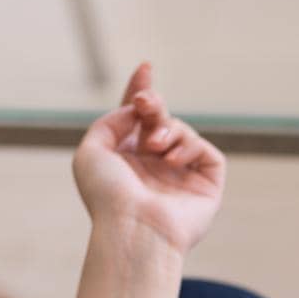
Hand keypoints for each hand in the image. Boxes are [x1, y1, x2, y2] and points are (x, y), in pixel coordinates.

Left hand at [73, 62, 226, 254]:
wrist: (133, 228)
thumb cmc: (108, 197)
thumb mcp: (91, 151)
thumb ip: (110, 121)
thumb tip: (138, 110)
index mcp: (129, 160)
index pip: (138, 120)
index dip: (141, 92)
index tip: (145, 69)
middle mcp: (156, 167)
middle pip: (161, 119)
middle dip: (153, 105)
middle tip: (145, 104)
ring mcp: (182, 176)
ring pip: (183, 132)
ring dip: (167, 130)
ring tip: (154, 147)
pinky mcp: (207, 186)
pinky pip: (206, 151)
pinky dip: (190, 147)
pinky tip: (172, 160)